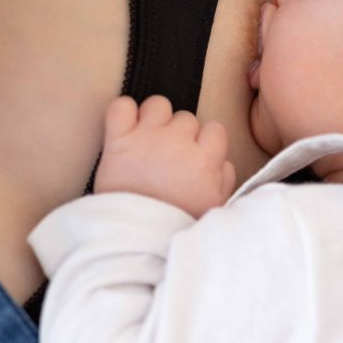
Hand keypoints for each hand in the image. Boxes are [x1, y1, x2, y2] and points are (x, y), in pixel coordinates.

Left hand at [94, 95, 235, 216]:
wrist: (137, 238)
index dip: (204, 142)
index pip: (215, 129)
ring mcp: (147, 137)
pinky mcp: (118, 139)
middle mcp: (178, 142)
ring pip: (158, 105)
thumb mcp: (214, 207)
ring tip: (148, 140)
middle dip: (179, 134)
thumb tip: (221, 161)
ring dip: (154, 118)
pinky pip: (122, 106)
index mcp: (205, 159)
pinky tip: (125, 128)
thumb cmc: (175, 226)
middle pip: (186, 118)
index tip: (195, 156)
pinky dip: (123, 112)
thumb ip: (224, 179)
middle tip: (168, 157)